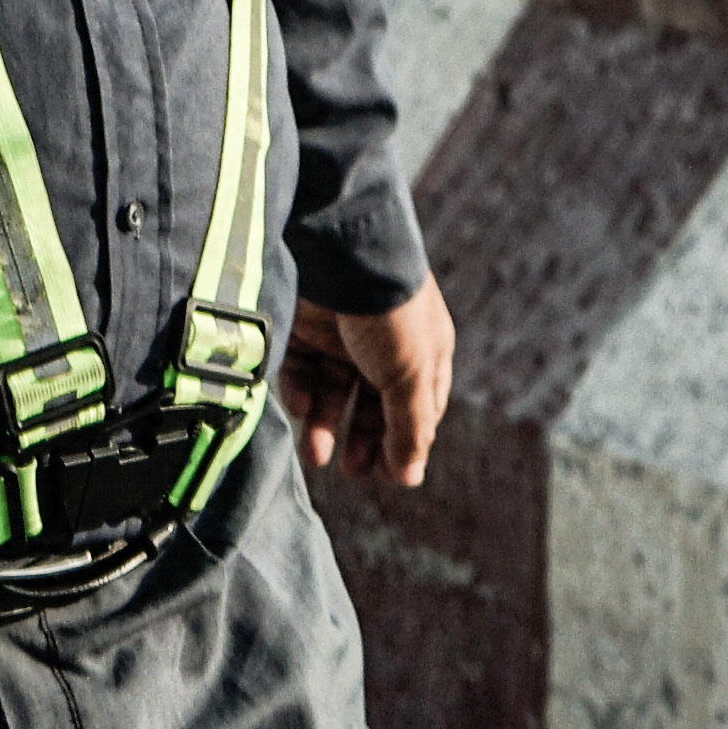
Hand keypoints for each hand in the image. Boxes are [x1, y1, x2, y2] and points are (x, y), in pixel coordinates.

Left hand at [286, 281, 456, 485]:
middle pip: (375, 404)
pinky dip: (302, 392)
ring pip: (334, 391)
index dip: (406, 442)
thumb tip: (410, 478)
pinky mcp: (306, 325)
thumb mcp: (411, 375)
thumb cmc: (390, 312)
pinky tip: (303, 409)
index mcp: (424, 350)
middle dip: (364, 440)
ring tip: (317, 458)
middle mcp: (385, 343)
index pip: (419, 407)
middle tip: (352, 471)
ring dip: (326, 426)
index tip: (391, 476)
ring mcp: (344, 333)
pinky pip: (302, 369)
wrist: (342, 250)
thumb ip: (410, 428)